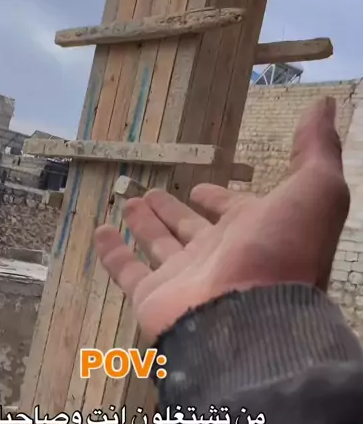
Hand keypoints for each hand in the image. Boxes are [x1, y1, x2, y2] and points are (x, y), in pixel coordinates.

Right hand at [94, 98, 349, 342]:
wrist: (253, 319)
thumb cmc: (284, 252)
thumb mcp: (316, 190)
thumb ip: (316, 149)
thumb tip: (323, 105)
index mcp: (255, 231)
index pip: (233, 211)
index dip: (219, 199)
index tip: (202, 190)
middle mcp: (219, 255)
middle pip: (191, 229)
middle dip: (174, 211)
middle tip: (153, 193)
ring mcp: (185, 278)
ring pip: (160, 246)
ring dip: (146, 224)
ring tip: (130, 201)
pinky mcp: (153, 295)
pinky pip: (127, 271)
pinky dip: (113, 253)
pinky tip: (100, 230)